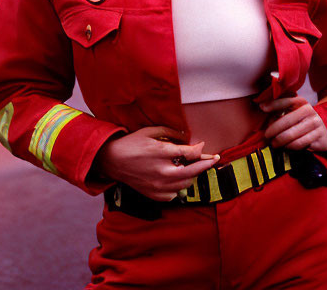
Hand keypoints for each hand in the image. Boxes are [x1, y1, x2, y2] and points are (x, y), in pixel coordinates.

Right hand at [94, 126, 218, 201]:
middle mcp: (162, 171)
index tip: (208, 149)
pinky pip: (175, 194)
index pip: (191, 154)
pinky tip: (176, 177)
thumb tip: (188, 138)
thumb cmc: (132, 143)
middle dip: (206, 164)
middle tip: (213, 159)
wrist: (113, 161)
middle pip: (193, 171)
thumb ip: (171, 134)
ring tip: (190, 167)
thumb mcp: (151, 131)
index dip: (202, 151)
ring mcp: (158, 186)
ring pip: (186, 183)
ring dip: (191, 175)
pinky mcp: (154, 195)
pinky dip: (178, 186)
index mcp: (161, 153)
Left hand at [260, 95, 326, 151]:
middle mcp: (309, 110)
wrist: (322, 133)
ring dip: (279, 140)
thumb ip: (278, 111)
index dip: (273, 104)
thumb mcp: (292, 113)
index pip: (286, 101)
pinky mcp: (319, 135)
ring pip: (291, 134)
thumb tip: (262, 108)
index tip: (262, 107)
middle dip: (273, 130)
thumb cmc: (301, 122)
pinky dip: (290, 146)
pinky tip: (286, 146)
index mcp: (301, 102)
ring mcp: (316, 123)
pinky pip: (299, 143)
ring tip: (274, 143)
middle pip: (286, 121)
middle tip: (266, 136)